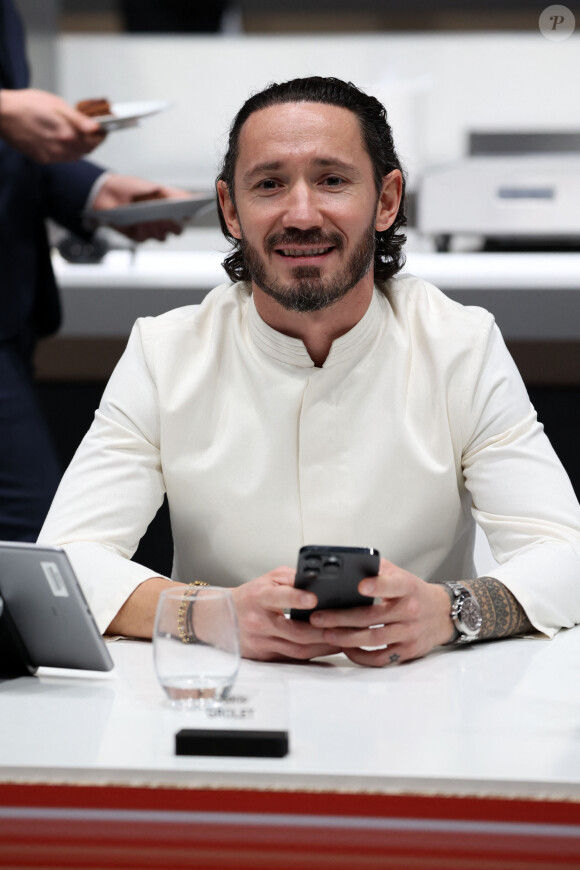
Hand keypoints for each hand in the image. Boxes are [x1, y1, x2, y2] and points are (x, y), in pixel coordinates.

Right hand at [0, 88, 105, 161]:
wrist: (2, 114)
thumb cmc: (26, 104)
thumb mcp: (56, 104)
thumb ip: (79, 119)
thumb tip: (96, 128)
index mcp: (66, 134)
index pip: (94, 141)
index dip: (101, 136)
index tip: (104, 130)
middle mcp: (60, 149)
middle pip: (85, 151)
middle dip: (92, 142)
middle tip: (93, 132)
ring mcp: (50, 156)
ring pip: (74, 156)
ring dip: (80, 148)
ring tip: (79, 136)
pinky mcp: (41, 159)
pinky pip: (61, 159)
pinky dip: (66, 152)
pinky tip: (62, 141)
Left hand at [92, 174, 190, 241]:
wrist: (106, 192)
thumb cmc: (131, 188)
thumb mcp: (155, 188)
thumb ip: (174, 194)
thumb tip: (192, 199)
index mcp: (169, 209)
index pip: (186, 218)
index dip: (189, 216)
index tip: (188, 213)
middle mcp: (162, 222)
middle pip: (177, 231)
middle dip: (173, 224)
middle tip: (167, 217)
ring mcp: (150, 231)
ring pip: (162, 236)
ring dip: (157, 227)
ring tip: (149, 217)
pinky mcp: (138, 236)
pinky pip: (145, 238)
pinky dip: (142, 230)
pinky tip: (137, 222)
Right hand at [230, 567, 340, 661]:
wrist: (222, 618)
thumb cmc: (251, 596)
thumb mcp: (269, 578)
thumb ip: (293, 578)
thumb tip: (319, 582)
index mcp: (260, 597)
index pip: (278, 597)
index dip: (296, 598)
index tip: (313, 598)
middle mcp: (260, 621)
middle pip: (295, 632)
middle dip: (323, 631)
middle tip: (346, 627)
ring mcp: (262, 642)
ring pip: (298, 649)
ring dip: (324, 646)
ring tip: (345, 639)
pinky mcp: (266, 656)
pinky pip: (294, 658)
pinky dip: (315, 653)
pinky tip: (330, 648)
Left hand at [309, 558, 453, 666]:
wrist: (442, 614)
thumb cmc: (414, 592)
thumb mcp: (400, 574)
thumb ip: (377, 568)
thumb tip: (347, 564)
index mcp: (408, 588)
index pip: (394, 585)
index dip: (378, 586)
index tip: (359, 586)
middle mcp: (410, 611)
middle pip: (372, 617)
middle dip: (342, 618)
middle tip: (318, 617)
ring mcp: (409, 633)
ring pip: (374, 639)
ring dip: (347, 638)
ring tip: (325, 633)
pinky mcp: (407, 651)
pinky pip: (381, 659)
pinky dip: (361, 656)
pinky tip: (346, 649)